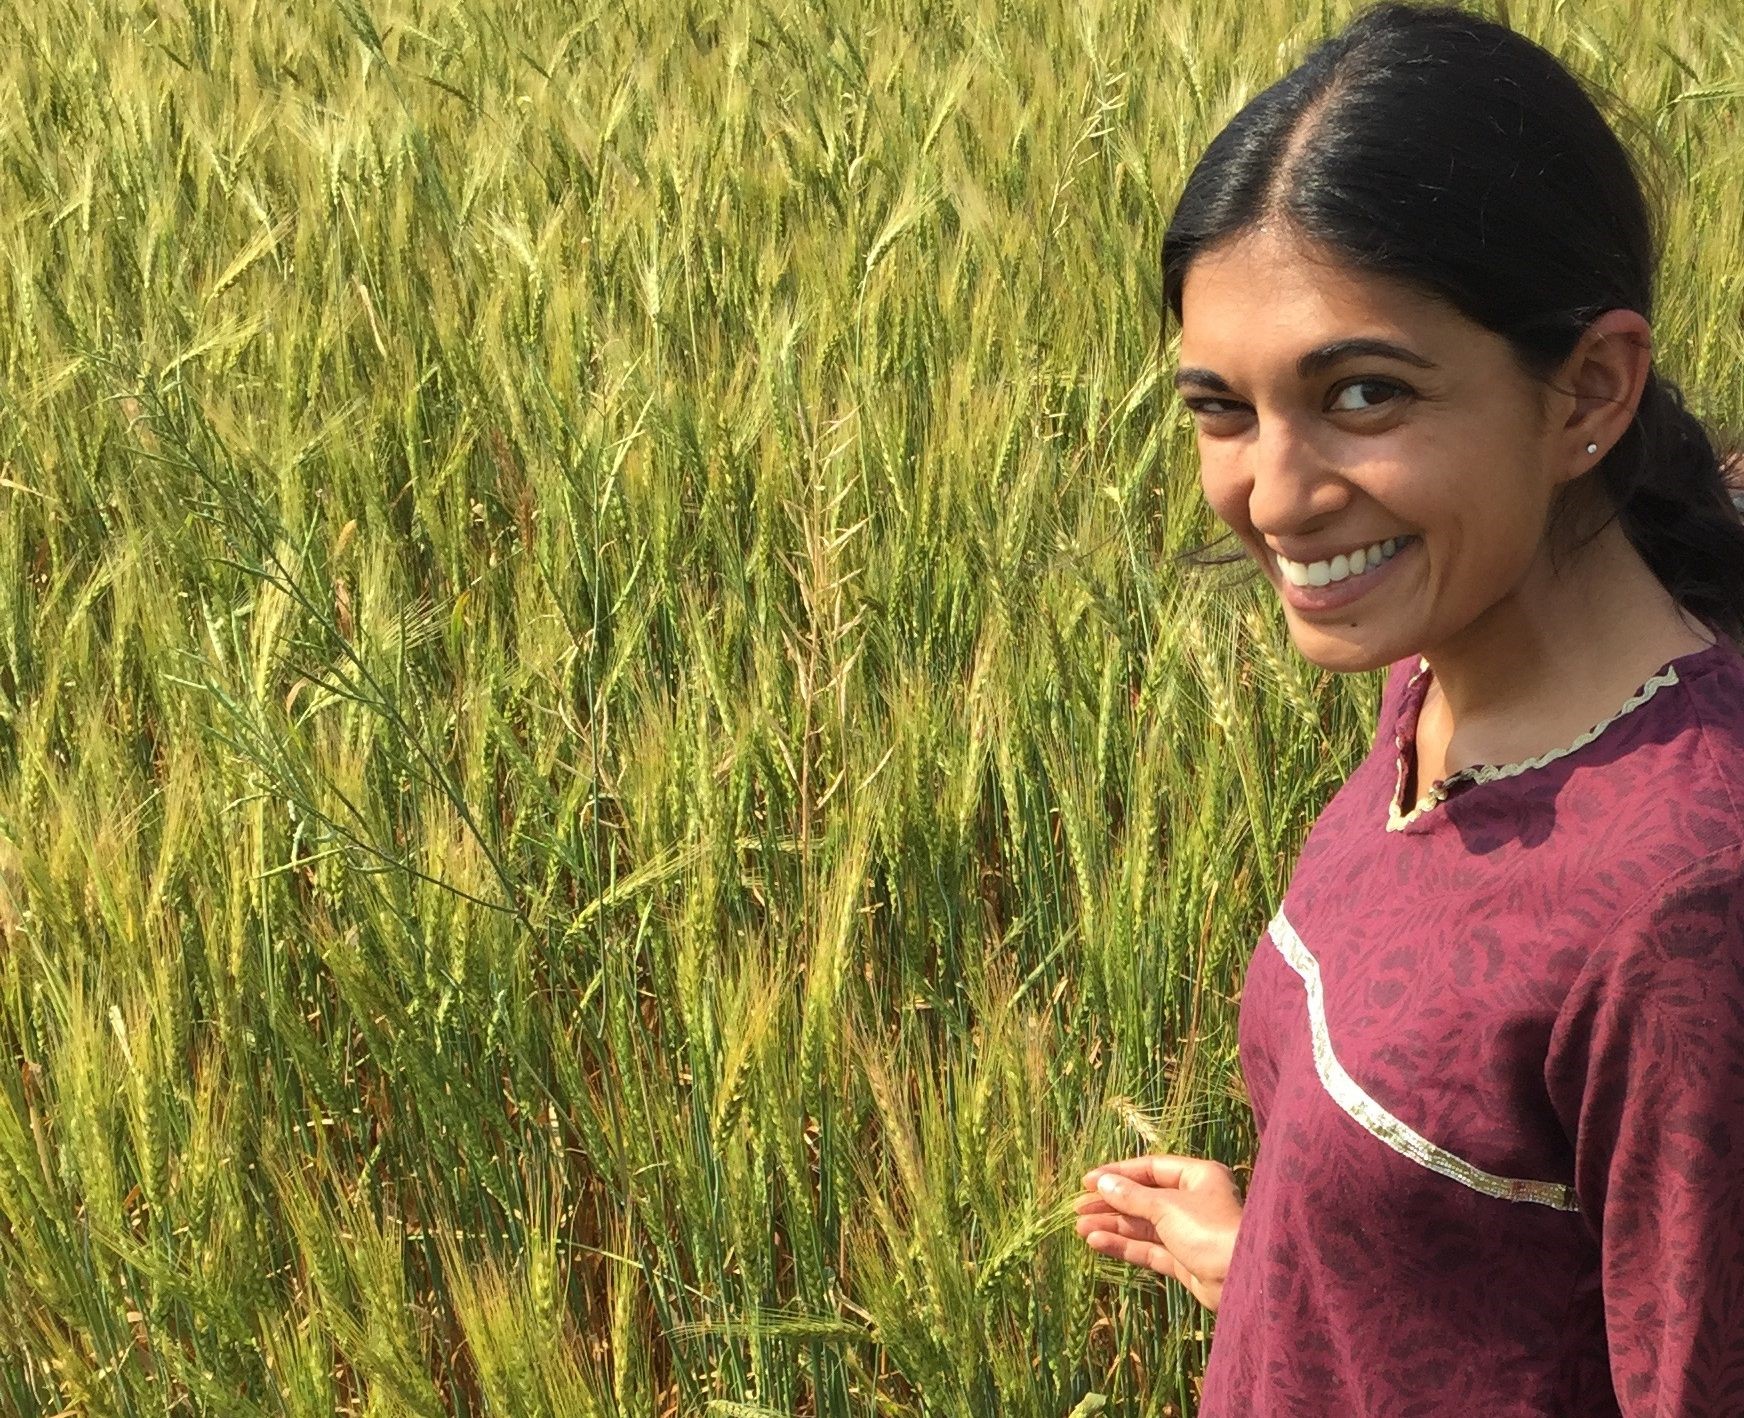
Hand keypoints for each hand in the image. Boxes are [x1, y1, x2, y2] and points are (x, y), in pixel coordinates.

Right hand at [1074, 1153, 1244, 1311]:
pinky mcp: (1184, 1261)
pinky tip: (1097, 1242)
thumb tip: (1103, 1184)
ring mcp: (1189, 1234)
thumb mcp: (1166, 1207)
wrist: (1242, 1282)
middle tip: (1078, 1208)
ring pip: (1144, 1225)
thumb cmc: (1209, 1231)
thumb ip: (1132, 1196)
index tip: (1087, 1182)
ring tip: (1080, 1227)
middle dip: (1111, 1203)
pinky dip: (1124, 1245)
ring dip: (1113, 1226)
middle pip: (1144, 1198)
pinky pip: (1149, 1249)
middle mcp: (1194, 1202)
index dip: (1118, 1174)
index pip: (1150, 1168)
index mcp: (1198, 1177)